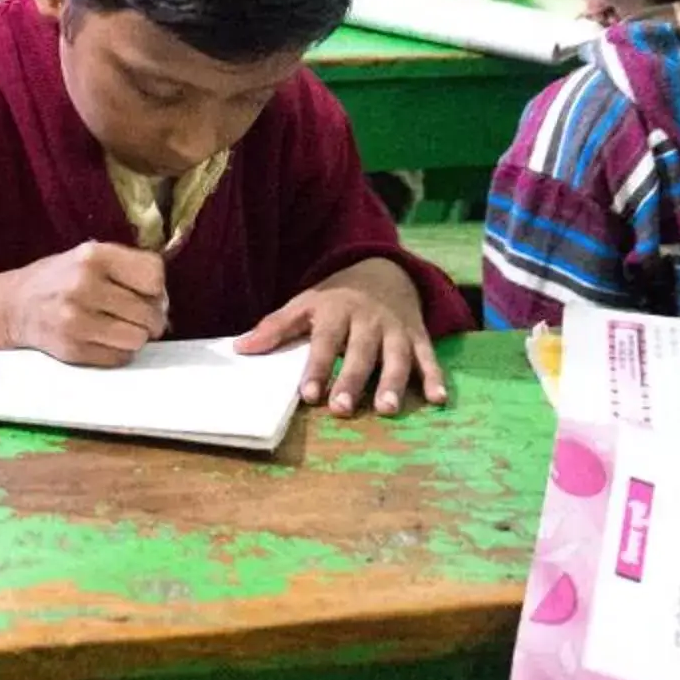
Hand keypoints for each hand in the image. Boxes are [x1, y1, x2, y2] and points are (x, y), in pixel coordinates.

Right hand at [0, 241, 168, 365]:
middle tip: (137, 315)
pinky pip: (118, 358)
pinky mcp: (71, 350)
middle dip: (151, 317)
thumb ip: (128, 270)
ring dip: (135, 337)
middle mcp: (84, 286)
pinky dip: (118, 352)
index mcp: (93, 256)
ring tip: (121, 328)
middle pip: (149, 311)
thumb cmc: (59, 278)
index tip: (146, 292)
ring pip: (137, 339)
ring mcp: (76, 320)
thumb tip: (164, 304)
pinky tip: (104, 340)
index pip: (153, 274)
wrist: (12, 306)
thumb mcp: (88, 257)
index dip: (157, 287)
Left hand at [236, 257, 447, 416]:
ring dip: (393, 382)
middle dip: (352, 380)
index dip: (317, 368)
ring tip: (387, 409)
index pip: (325, 341)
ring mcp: (396, 328)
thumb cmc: (337, 296)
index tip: (308, 394)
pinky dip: (435, 377)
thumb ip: (277, 327)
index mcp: (337, 311)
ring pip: (397, 356)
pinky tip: (438, 399)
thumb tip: (241, 348)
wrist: (385, 270)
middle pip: (361, 352)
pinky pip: (429, 356)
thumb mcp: (306, 303)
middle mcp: (369, 320)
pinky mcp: (419, 336)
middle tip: (343, 409)